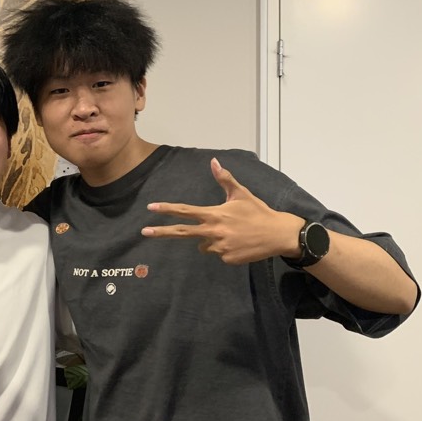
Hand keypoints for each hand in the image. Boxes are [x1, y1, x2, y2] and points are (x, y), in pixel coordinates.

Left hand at [141, 158, 302, 264]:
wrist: (277, 235)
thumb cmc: (258, 212)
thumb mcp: (241, 194)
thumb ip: (224, 179)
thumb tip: (213, 161)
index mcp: (214, 214)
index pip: (185, 211)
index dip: (167, 209)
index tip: (151, 207)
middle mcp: (213, 231)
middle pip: (181, 232)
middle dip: (161, 232)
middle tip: (144, 231)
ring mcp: (219, 247)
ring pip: (204, 245)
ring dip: (211, 239)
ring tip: (232, 233)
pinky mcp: (226, 259)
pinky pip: (218, 253)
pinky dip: (224, 248)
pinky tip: (239, 242)